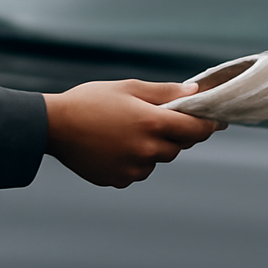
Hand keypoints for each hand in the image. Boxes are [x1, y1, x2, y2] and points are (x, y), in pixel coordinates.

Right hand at [43, 81, 219, 187]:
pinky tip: (113, 146)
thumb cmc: (90, 101)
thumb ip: (165, 93)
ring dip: (152, 148)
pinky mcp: (120, 180)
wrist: (53, 126)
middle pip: (178, 146)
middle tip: (154, 118)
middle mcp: (147, 150)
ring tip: (125, 131)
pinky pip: (138, 171)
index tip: (215, 121)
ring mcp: (133, 169)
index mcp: (153, 123)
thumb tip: (195, 92)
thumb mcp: (129, 88)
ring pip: (157, 160)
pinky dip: (133, 160)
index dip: (209, 125)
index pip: (197, 130)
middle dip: (174, 133)